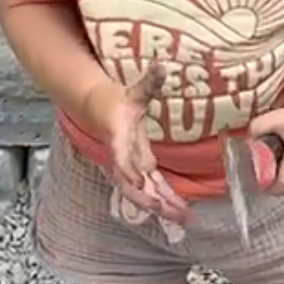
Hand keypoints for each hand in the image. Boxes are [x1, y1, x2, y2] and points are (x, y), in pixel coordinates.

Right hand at [84, 61, 189, 222]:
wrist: (101, 112)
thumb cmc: (119, 101)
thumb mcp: (135, 90)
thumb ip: (150, 81)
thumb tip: (163, 65)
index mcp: (120, 139)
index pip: (122, 156)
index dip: (129, 168)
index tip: (140, 179)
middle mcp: (123, 159)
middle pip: (132, 185)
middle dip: (149, 200)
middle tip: (170, 212)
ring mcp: (129, 168)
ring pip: (141, 194)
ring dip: (160, 206)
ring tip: (182, 218)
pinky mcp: (138, 173)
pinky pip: (150, 191)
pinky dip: (163, 202)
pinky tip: (180, 212)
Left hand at [250, 94, 283, 192]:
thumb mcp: (278, 117)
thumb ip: (257, 129)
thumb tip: (245, 141)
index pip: (280, 185)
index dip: (265, 181)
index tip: (258, 168)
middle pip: (282, 189)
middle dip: (270, 178)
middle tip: (265, 161)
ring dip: (281, 178)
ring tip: (280, 158)